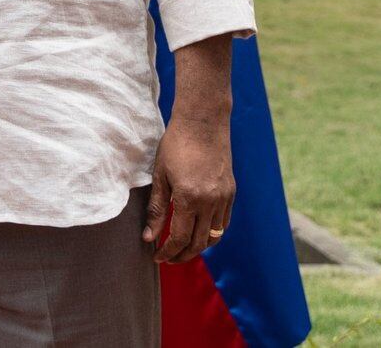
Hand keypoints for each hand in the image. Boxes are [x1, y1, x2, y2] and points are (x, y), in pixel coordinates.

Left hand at [143, 114, 234, 262]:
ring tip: (182, 249)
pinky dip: (212, 233)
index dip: (168, 251)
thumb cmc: (176, 145)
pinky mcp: (231, 193)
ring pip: (214, 236)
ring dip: (198, 247)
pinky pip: (224, 223)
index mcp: (189, 198)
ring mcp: (224, 198)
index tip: (157, 257)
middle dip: (182, 255)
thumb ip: (156, 209)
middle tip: (168, 258)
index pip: (179, 238)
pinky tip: (199, 232)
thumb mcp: (160, 176)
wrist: (203, 122)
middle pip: (198, 243)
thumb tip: (149, 237)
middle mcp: (210, 202)